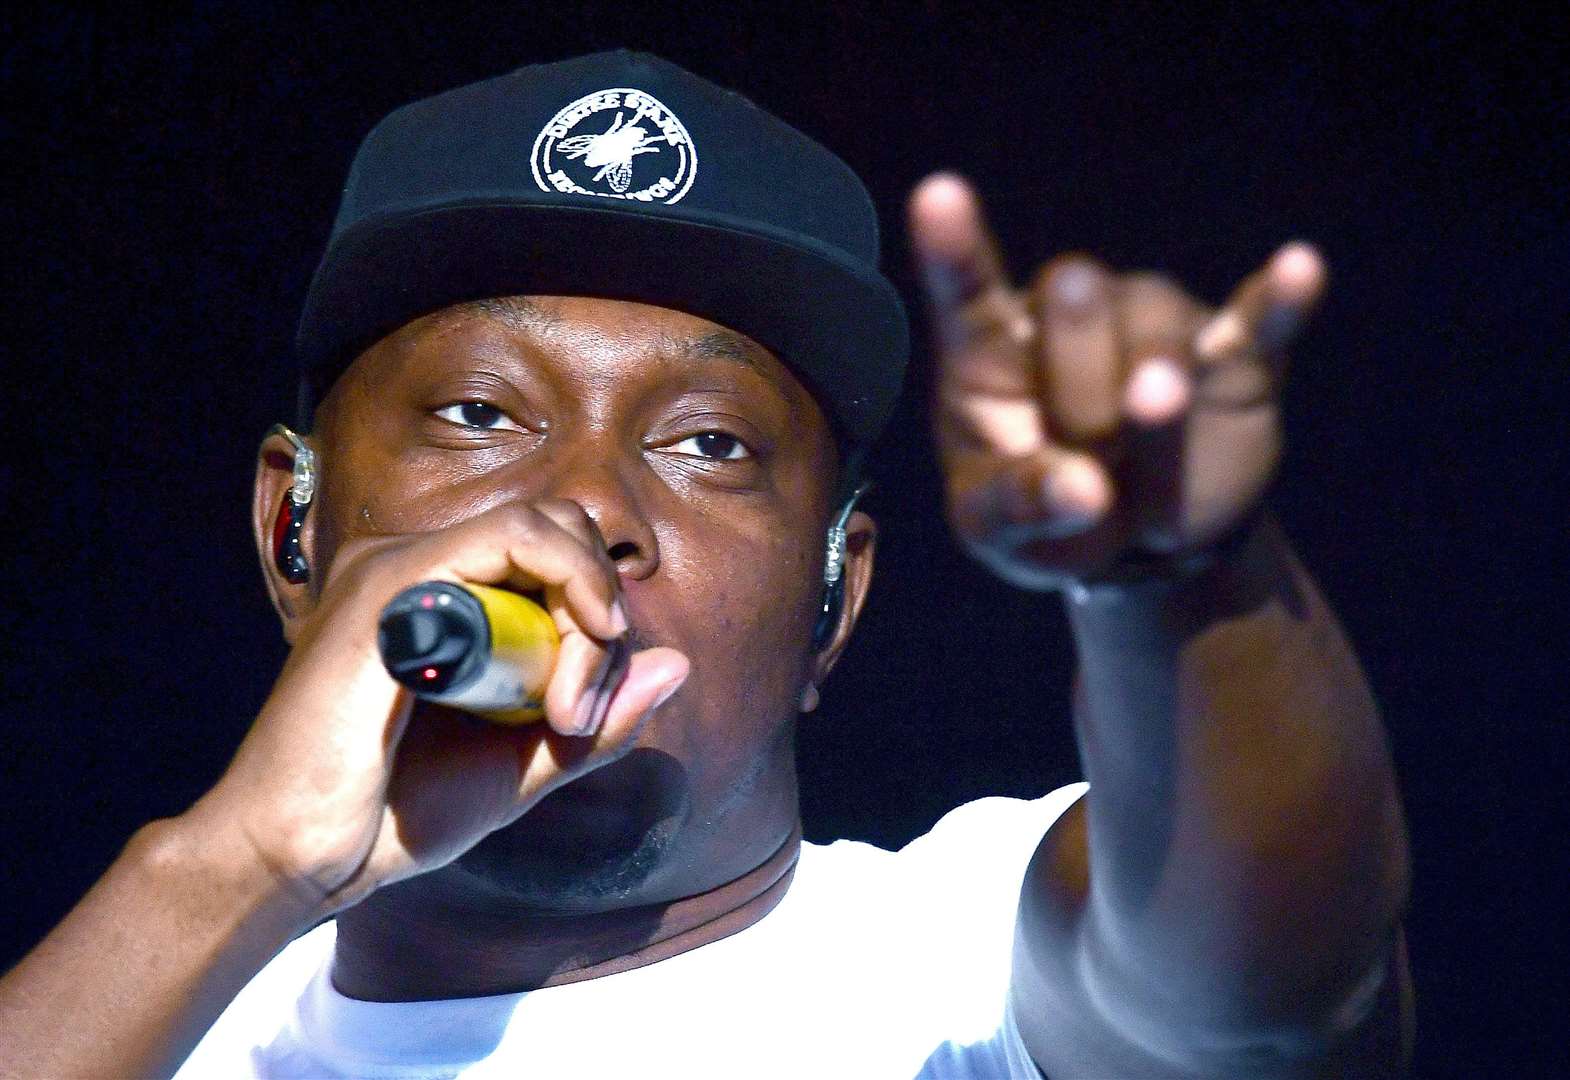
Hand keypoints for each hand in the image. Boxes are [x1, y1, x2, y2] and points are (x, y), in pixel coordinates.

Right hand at [186, 501, 688, 914]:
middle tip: (582, 708)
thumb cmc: (394, 813)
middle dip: (599, 608)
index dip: (598, 614)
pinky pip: (506, 539)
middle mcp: (418, 565)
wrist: (296, 859)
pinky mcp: (390, 585)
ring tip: (567, 708)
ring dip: (586, 611)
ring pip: (542, 529)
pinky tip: (577, 651)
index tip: (592, 711)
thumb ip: (598, 721)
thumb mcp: (522, 765)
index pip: (552, 555)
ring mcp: (400, 567)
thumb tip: (677, 665)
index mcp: (441, 595)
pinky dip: (565, 586)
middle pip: (557, 529)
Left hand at [909, 173, 1324, 590]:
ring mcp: (1158, 329)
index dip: (953, 248)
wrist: (1140, 548)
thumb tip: (1086, 492)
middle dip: (1078, 388)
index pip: (966, 290)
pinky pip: (1260, 321)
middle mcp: (1075, 317)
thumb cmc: (1046, 522)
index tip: (938, 195)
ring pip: (1157, 332)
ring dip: (1153, 409)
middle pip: (1072, 301)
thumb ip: (1020, 507)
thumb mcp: (1001, 536)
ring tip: (1142, 482)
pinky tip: (1299, 268)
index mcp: (993, 354)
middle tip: (1083, 470)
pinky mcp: (1235, 362)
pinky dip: (1279, 300)